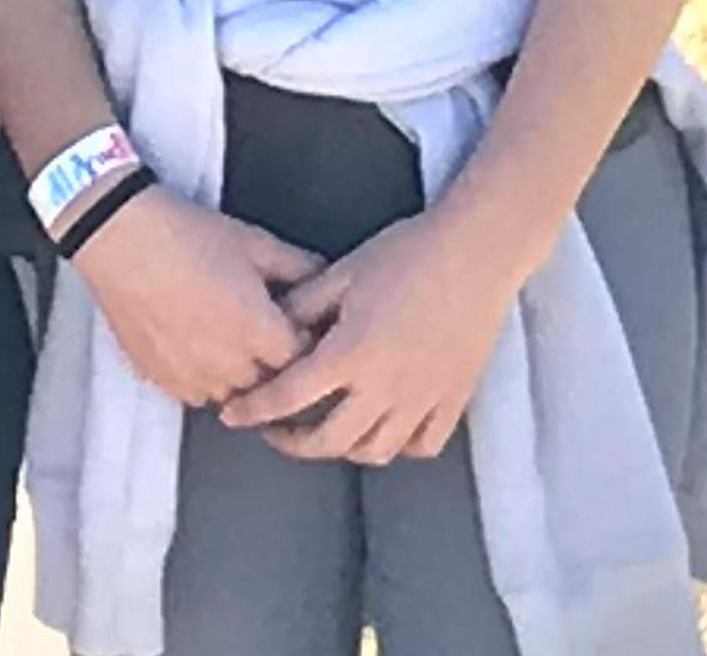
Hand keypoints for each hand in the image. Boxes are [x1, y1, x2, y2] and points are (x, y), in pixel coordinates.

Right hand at [68, 185, 321, 408]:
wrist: (119, 235)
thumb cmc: (188, 234)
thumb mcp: (253, 241)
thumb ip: (299, 266)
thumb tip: (327, 279)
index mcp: (260, 333)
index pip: (304, 362)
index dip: (302, 343)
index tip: (296, 326)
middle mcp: (231, 367)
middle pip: (270, 383)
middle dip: (272, 361)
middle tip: (259, 327)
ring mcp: (194, 378)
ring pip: (233, 394)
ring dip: (238, 374)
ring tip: (224, 332)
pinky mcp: (161, 380)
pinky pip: (196, 393)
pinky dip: (203, 376)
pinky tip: (194, 340)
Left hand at [214, 210, 522, 466]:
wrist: (473, 255)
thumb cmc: (405, 254)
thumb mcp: (342, 273)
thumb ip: (302, 305)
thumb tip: (270, 327)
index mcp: (351, 353)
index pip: (290, 396)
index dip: (255, 410)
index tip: (233, 416)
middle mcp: (385, 388)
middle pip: (330, 440)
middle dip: (294, 442)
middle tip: (275, 431)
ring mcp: (423, 400)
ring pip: (375, 451)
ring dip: (342, 449)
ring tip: (324, 431)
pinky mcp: (453, 401)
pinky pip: (422, 445)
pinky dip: (398, 446)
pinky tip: (382, 430)